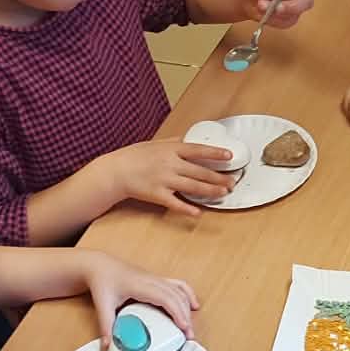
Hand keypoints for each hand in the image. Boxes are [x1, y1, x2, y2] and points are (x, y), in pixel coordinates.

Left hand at [80, 253, 197, 350]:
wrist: (99, 265)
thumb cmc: (102, 281)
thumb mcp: (103, 305)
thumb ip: (106, 326)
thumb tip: (107, 345)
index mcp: (140, 285)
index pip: (165, 298)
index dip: (177, 312)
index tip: (184, 327)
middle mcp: (151, 280)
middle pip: (176, 296)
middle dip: (185, 316)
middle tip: (188, 335)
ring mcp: (156, 279)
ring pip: (180, 290)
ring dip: (188, 307)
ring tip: (190, 326)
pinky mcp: (157, 280)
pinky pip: (178, 285)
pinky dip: (188, 294)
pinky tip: (193, 305)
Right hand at [102, 138, 238, 216]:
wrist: (116, 171)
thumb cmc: (135, 156)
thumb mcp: (155, 143)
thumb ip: (173, 141)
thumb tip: (189, 138)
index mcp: (171, 149)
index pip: (198, 150)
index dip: (215, 153)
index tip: (229, 155)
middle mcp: (170, 164)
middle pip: (200, 171)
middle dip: (219, 178)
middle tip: (233, 182)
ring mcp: (164, 180)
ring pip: (193, 187)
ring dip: (210, 191)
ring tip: (223, 193)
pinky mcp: (157, 195)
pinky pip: (175, 203)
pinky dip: (187, 209)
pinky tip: (198, 213)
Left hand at [236, 0, 317, 27]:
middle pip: (308, 2)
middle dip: (291, 5)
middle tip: (276, 7)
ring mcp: (296, 10)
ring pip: (295, 14)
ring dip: (277, 12)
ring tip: (260, 5)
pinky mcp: (288, 20)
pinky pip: (284, 22)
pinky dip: (272, 18)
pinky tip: (263, 12)